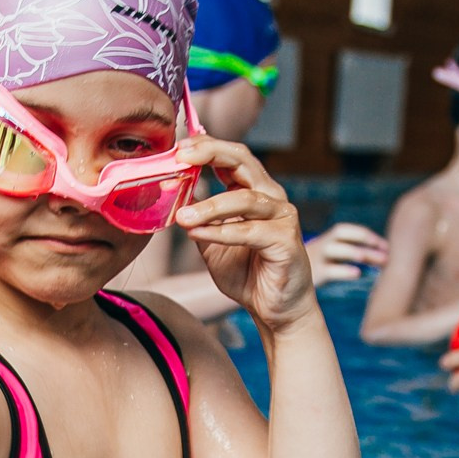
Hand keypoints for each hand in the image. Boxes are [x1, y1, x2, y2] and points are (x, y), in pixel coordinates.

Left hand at [175, 138, 317, 334]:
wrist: (274, 311)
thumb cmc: (247, 274)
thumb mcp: (210, 242)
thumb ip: (197, 218)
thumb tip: (171, 197)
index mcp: (254, 191)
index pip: (232, 157)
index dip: (206, 146)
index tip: (178, 148)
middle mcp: (271, 197)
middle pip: (243, 161)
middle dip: (211, 154)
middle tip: (182, 157)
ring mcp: (283, 217)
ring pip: (244, 199)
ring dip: (209, 206)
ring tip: (182, 216)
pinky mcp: (286, 241)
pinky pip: (249, 231)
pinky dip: (220, 231)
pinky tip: (197, 234)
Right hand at [305, 222, 388, 284]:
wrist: (284, 278)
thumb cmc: (318, 267)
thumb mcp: (331, 256)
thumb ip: (350, 253)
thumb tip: (383, 256)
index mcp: (328, 239)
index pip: (348, 231)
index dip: (367, 236)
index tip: (387, 247)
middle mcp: (321, 244)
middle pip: (342, 235)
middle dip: (366, 241)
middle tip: (388, 255)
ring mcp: (316, 258)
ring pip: (335, 250)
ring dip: (355, 252)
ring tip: (376, 261)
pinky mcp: (313, 275)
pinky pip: (329, 271)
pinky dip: (343, 271)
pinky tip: (358, 274)